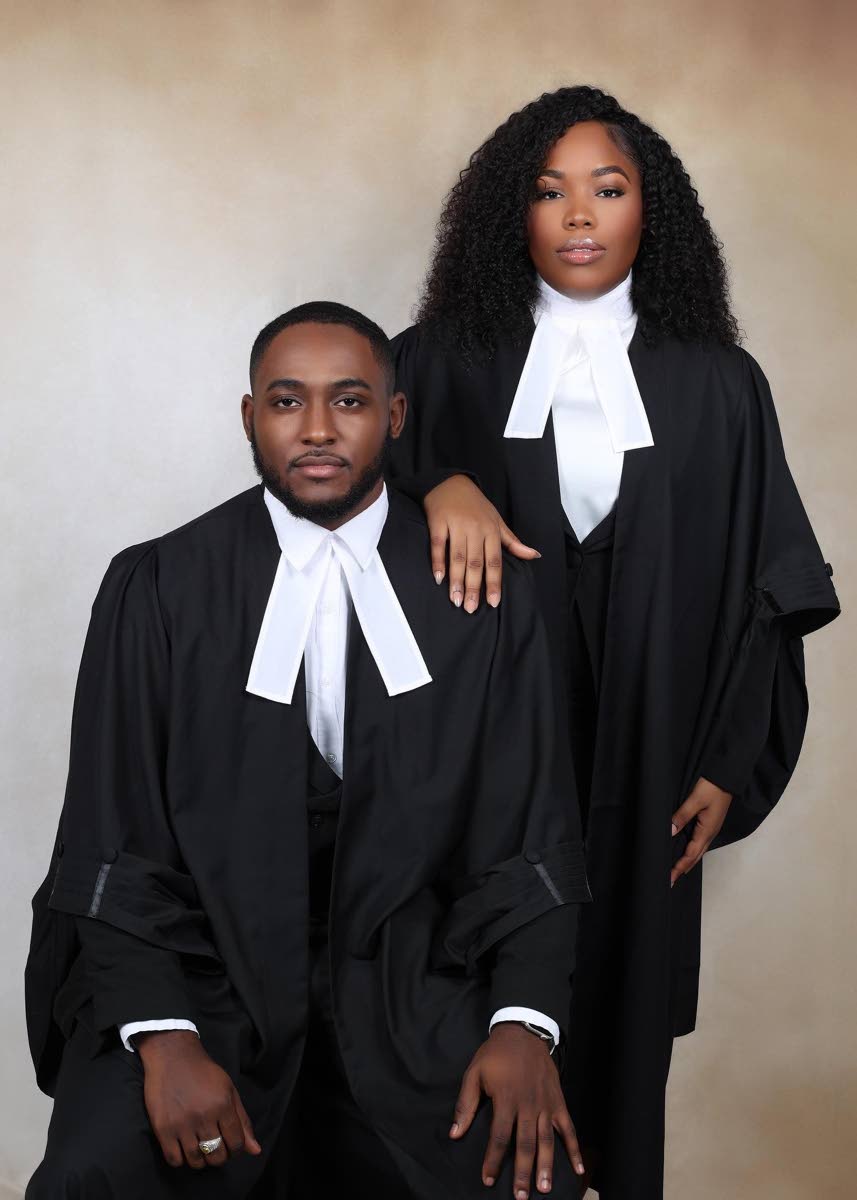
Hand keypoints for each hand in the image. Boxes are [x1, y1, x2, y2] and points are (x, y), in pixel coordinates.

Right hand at [136, 1030, 260, 1168]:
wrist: (173, 1056)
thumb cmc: (203, 1072)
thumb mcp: (229, 1090)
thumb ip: (242, 1121)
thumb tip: (255, 1150)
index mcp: (222, 1105)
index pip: (236, 1143)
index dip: (236, 1149)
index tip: (230, 1145)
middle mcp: (203, 1116)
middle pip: (217, 1156)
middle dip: (219, 1157)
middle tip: (215, 1148)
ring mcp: (182, 1124)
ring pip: (196, 1161)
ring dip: (201, 1161)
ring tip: (200, 1150)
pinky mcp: (163, 1128)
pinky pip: (174, 1159)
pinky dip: (180, 1160)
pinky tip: (183, 1149)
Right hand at [424, 476, 538, 611]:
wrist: (452, 482)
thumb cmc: (476, 505)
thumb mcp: (497, 522)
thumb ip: (513, 542)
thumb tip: (535, 556)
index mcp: (492, 531)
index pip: (495, 562)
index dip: (494, 583)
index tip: (493, 602)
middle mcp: (476, 529)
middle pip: (475, 563)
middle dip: (473, 587)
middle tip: (470, 608)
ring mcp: (457, 525)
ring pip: (457, 557)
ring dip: (456, 580)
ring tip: (455, 600)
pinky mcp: (438, 522)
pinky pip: (438, 545)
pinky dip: (438, 562)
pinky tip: (439, 579)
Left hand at [450, 1023, 583, 1196]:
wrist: (523, 1032)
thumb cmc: (496, 1054)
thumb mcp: (474, 1073)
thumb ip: (465, 1104)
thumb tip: (455, 1133)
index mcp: (506, 1099)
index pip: (499, 1136)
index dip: (493, 1160)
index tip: (488, 1179)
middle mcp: (527, 1104)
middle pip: (525, 1144)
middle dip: (523, 1172)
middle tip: (521, 1196)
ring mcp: (545, 1104)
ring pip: (546, 1139)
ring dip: (546, 1165)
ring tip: (544, 1188)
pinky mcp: (558, 1101)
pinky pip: (568, 1127)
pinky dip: (574, 1147)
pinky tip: (578, 1168)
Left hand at [670, 777, 732, 885]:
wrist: (727, 777)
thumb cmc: (713, 787)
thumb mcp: (695, 800)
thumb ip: (682, 815)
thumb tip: (671, 831)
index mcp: (707, 830)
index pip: (691, 854)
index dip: (680, 866)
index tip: (670, 878)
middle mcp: (710, 833)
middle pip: (695, 856)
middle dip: (683, 868)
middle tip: (671, 879)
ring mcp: (711, 828)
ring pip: (698, 850)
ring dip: (688, 861)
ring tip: (676, 869)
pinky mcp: (710, 823)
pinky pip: (700, 841)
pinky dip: (691, 850)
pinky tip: (685, 850)